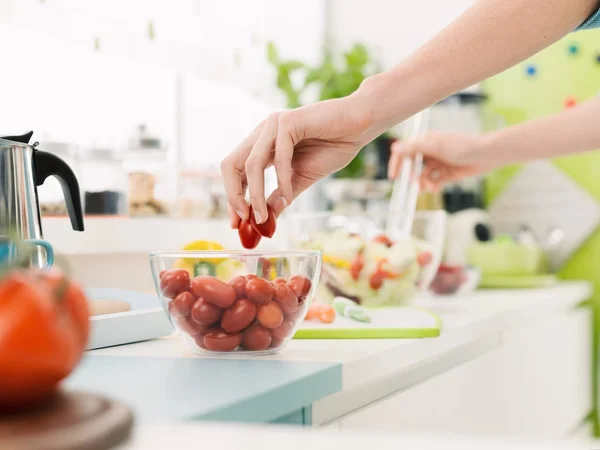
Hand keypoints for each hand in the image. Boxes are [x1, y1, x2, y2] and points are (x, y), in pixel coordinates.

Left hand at [221, 94, 373, 227]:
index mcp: (262, 143)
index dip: (233, 197)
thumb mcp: (302, 177)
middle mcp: (262, 132)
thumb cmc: (334, 146)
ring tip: (264, 217)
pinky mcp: (288, 121)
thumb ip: (282, 195)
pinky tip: (290, 197)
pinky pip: (279, 157)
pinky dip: (282, 181)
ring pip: (252, 164)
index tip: (237, 223)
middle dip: (234, 195)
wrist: (360, 126)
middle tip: (244, 220)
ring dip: (256, 195)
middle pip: (231, 164)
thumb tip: (266, 219)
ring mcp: (273, 124)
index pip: (235, 170)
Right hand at [387, 131, 492, 190]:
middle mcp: (429, 152)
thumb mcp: (436, 146)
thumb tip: (394, 148)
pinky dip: (432, 186)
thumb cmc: (462, 146)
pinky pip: (433, 182)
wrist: (486, 155)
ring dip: (423, 183)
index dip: (397, 163)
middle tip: (416, 184)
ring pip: (422, 177)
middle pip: (412, 166)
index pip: (404, 152)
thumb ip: (414, 148)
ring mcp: (437, 163)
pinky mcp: (446, 173)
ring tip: (429, 188)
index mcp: (425, 141)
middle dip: (412, 177)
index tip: (394, 176)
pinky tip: (436, 189)